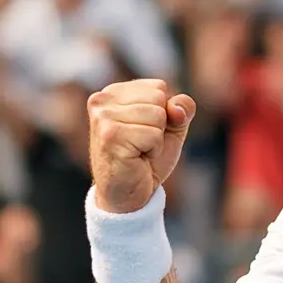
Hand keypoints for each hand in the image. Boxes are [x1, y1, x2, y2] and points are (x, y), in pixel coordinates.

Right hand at [88, 79, 194, 213]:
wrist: (128, 195)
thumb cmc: (146, 159)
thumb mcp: (170, 128)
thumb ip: (181, 108)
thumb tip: (176, 108)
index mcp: (113, 92)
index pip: (158, 87)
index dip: (164, 113)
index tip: (145, 131)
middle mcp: (102, 100)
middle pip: (158, 98)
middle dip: (160, 126)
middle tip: (142, 145)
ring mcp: (104, 117)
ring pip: (157, 116)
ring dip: (156, 140)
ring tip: (139, 151)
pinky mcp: (110, 136)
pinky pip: (153, 135)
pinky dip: (153, 151)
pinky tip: (137, 159)